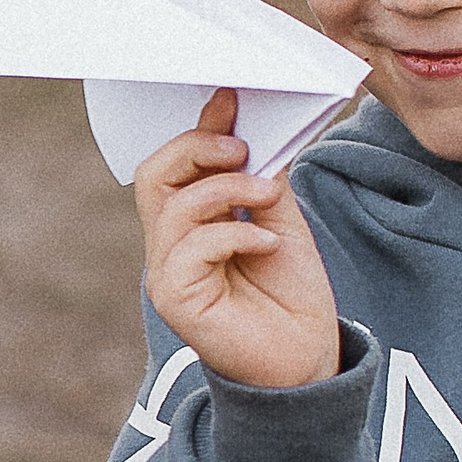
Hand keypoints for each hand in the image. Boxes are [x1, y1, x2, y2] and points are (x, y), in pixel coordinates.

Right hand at [135, 87, 339, 387]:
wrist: (307, 361)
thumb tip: (252, 132)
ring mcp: (167, 274)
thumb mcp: (280, 221)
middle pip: (154, 175)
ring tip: (269, 197)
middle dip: (197, 149)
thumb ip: (260, 180)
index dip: (198, 130)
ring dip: (227, 189)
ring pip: (174, 206)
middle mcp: (169, 246)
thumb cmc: (291, 297)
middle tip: (243, 148)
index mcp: (189, 224)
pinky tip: (267, 243)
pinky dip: (233, 234)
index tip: (231, 101)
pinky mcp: (175, 299)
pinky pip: (191, 247)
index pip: (173, 165)